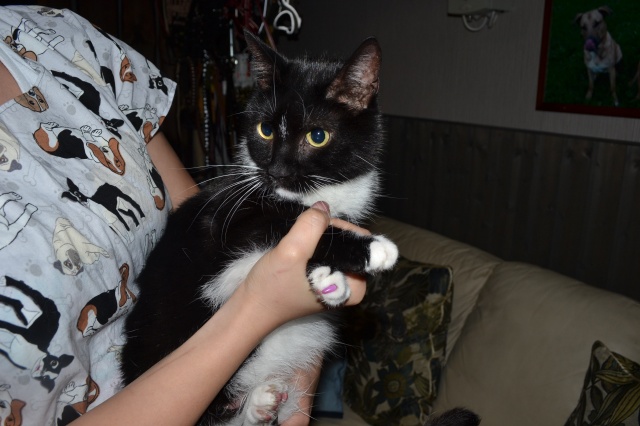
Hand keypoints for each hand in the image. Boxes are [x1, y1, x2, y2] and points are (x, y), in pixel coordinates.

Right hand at [240, 201, 367, 326]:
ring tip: (295, 246)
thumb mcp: (292, 251)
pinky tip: (295, 252)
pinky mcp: (322, 280)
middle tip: (299, 239)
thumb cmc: (272, 287)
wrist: (250, 309)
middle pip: (348, 243)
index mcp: (355, 287)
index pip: (360, 243)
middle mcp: (351, 286)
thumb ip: (310, 226)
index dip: (338, 229)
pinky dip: (310, 247)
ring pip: (334, 246)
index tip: (312, 230)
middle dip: (325, 234)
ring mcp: (336, 283)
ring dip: (315, 239)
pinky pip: (324, 253)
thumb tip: (323, 207)